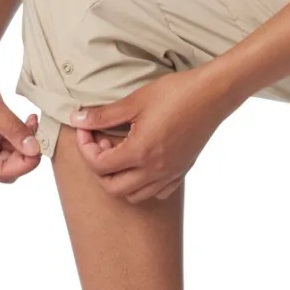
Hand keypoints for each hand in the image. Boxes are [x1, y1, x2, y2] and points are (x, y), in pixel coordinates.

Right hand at [0, 53, 40, 182]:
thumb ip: (13, 129)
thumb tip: (34, 150)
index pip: (1, 172)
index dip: (24, 165)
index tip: (39, 149)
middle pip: (8, 167)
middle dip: (26, 153)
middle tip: (38, 133)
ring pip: (12, 157)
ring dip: (26, 143)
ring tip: (33, 123)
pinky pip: (10, 145)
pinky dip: (21, 136)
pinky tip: (28, 122)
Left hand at [69, 67, 237, 203]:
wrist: (212, 96)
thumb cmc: (176, 94)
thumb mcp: (135, 101)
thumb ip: (103, 115)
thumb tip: (77, 119)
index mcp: (140, 152)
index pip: (99, 165)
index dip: (85, 147)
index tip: (85, 130)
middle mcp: (154, 170)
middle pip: (112, 188)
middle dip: (99, 169)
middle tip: (101, 144)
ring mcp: (169, 174)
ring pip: (134, 195)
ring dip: (120, 180)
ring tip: (121, 154)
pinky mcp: (180, 172)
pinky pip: (157, 192)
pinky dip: (144, 184)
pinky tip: (143, 162)